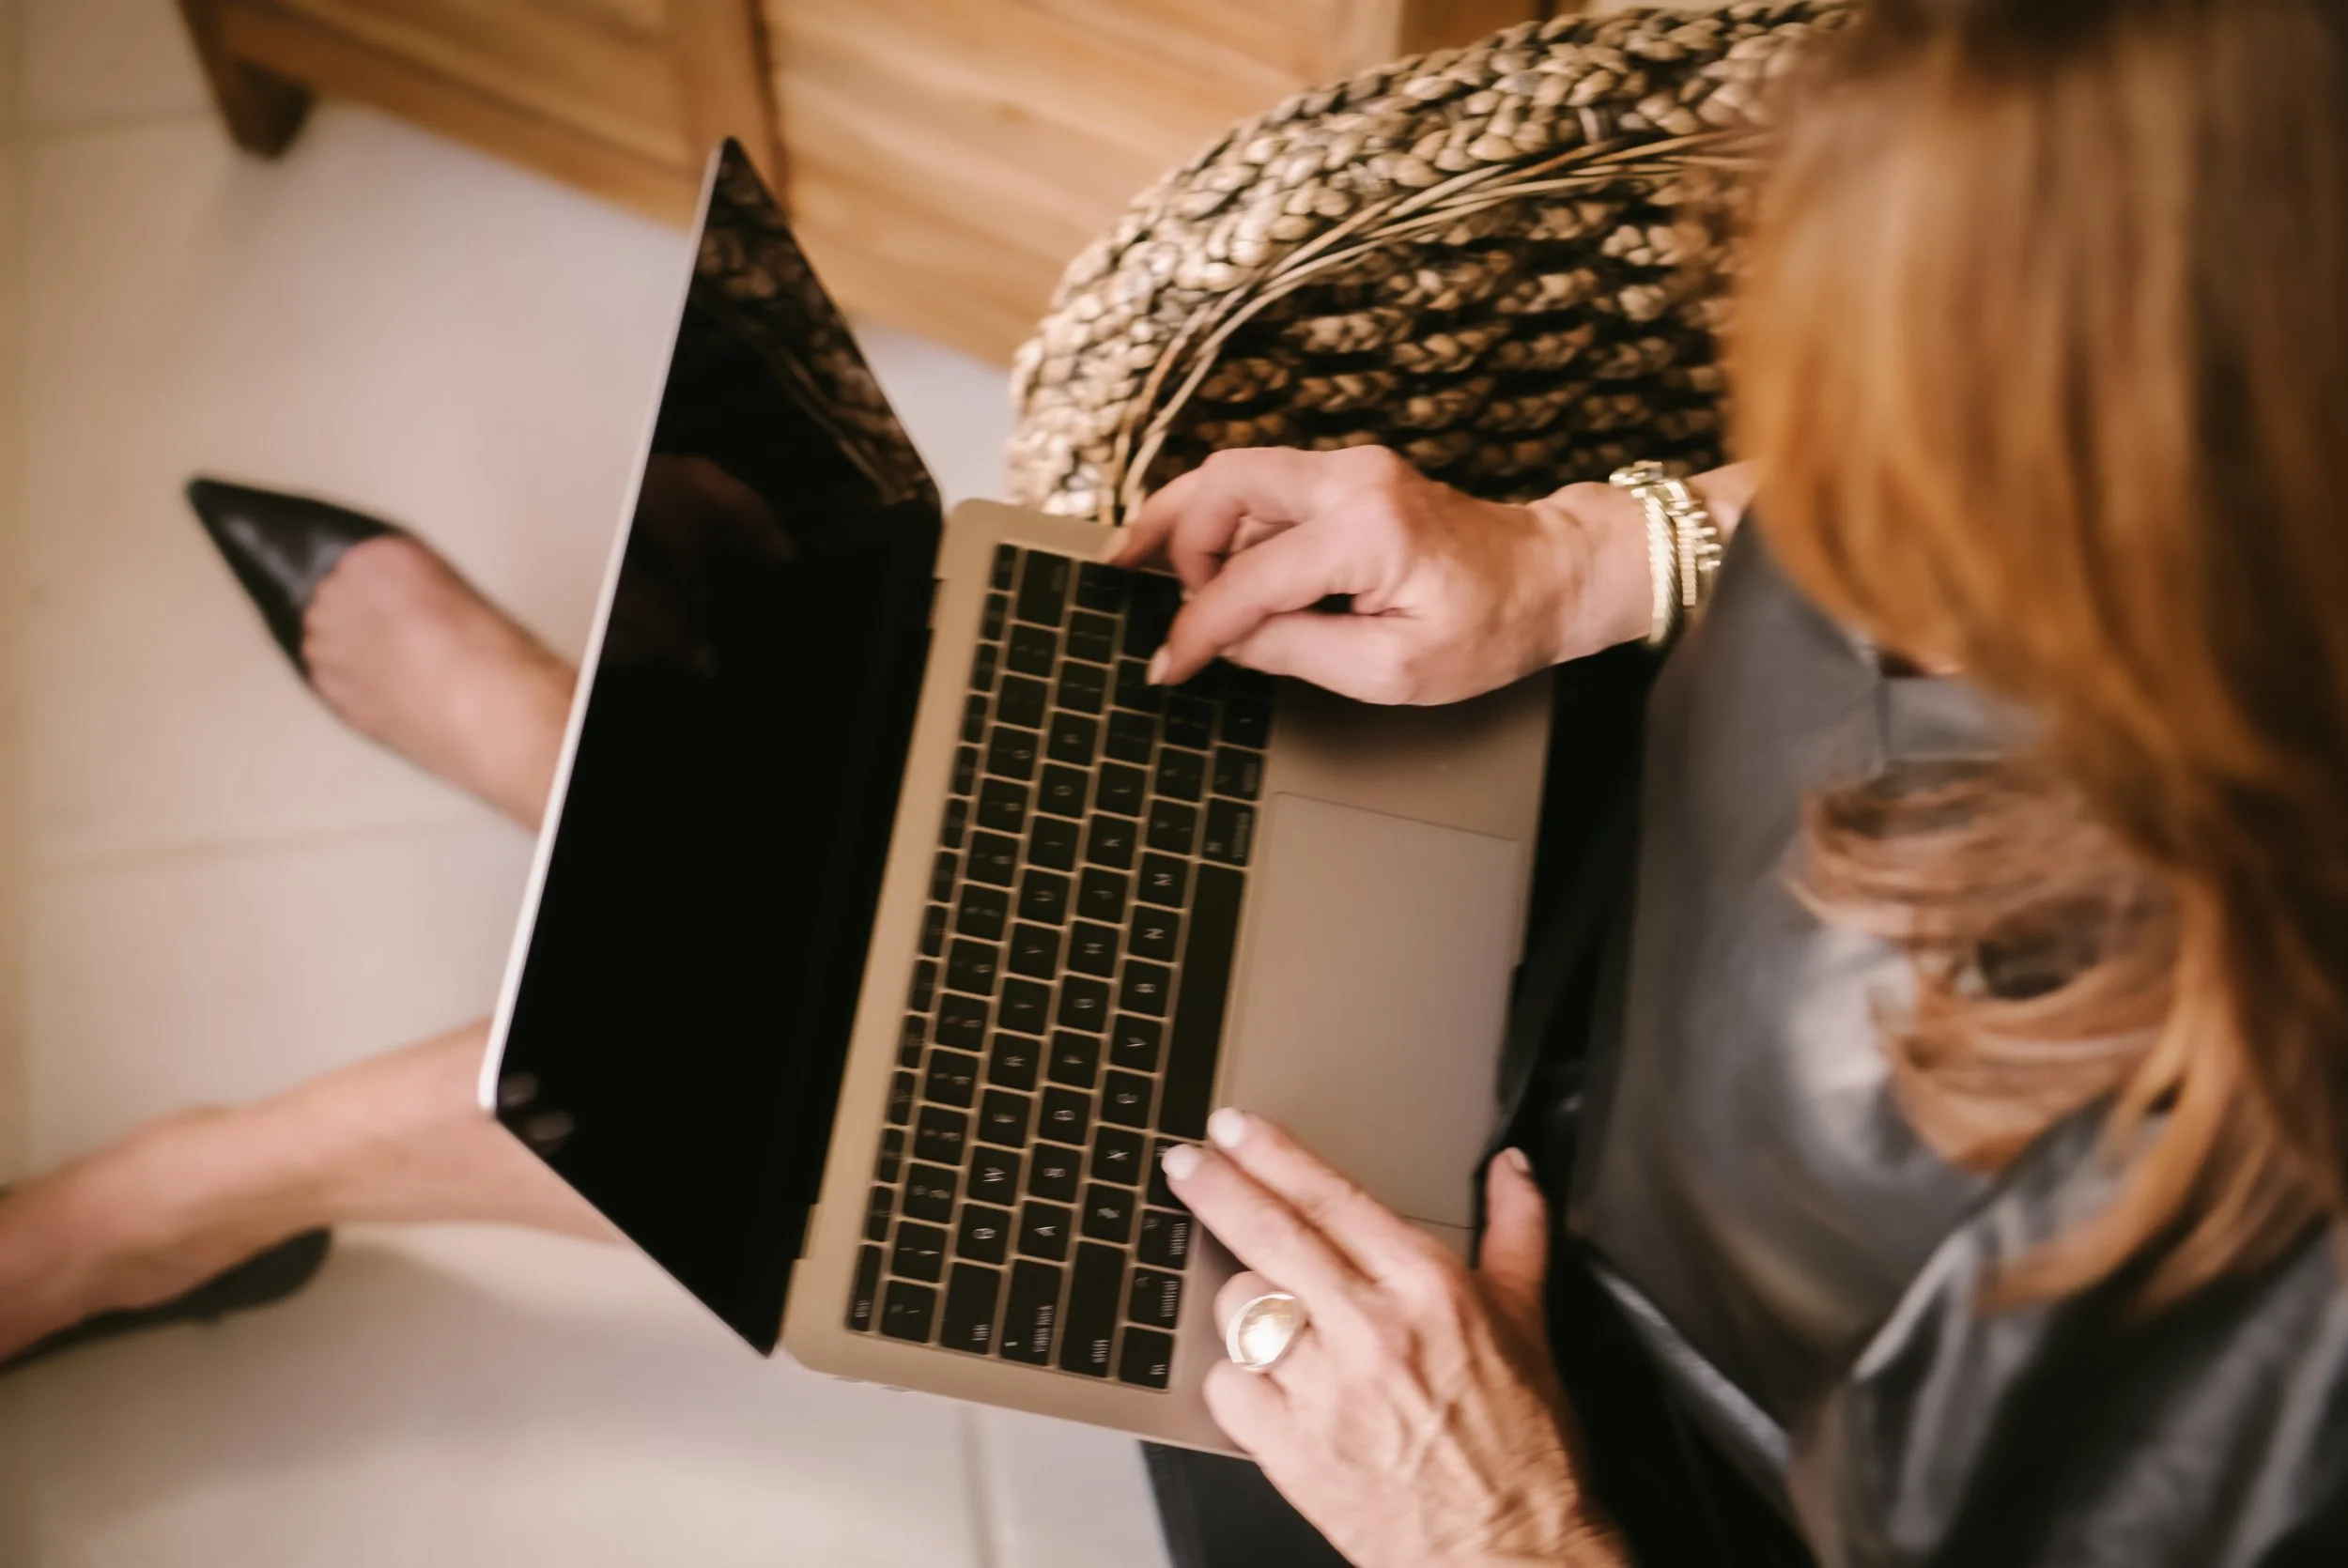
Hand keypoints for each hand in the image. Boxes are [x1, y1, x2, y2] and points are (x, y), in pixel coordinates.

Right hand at [1108, 446, 1652, 703]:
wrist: (1552, 577)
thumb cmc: (1492, 627)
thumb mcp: (1392, 670)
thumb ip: (1297, 650)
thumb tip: (1228, 641)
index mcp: (1366, 532)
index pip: (1247, 579)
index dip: (1195, 629)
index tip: (1165, 666)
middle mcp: (1352, 481)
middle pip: (1221, 482)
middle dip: (1168, 535)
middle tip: (1131, 583)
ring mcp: (1351, 470)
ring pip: (1235, 476)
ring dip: (1188, 523)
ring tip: (1145, 568)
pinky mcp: (1350, 478)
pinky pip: (1265, 488)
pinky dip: (1223, 521)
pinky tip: (1200, 561)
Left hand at [1163, 1110, 1629, 1567]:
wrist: (1512, 1552)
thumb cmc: (1524, 1449)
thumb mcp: (1531, 1324)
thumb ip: (1515, 1231)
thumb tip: (1511, 1168)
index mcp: (1427, 1288)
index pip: (1330, 1197)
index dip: (1271, 1155)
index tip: (1234, 1130)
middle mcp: (1371, 1330)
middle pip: (1268, 1236)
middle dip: (1215, 1188)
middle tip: (1184, 1162)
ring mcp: (1325, 1391)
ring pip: (1243, 1311)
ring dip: (1247, 1307)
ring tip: (1275, 1322)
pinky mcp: (1292, 1450)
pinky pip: (1229, 1389)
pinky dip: (1238, 1383)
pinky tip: (1270, 1387)